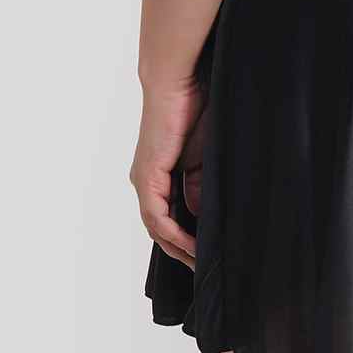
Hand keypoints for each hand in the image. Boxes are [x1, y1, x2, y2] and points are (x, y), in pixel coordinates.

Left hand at [130, 79, 205, 269]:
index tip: (207, 254)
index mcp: (159, 176)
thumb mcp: (203, 158)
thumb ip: (199, 186)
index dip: (186, 240)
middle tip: (206, 270)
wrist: (179, 83)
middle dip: (182, 252)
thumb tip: (198, 215)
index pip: (170, 218)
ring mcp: (144, 180)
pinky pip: (157, 217)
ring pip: (156, 228)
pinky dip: (173, 234)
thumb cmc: (194, 110)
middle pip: (161, 230)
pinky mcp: (147, 176)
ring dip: (178, 248)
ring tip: (201, 264)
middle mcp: (147, 182)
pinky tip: (192, 245)